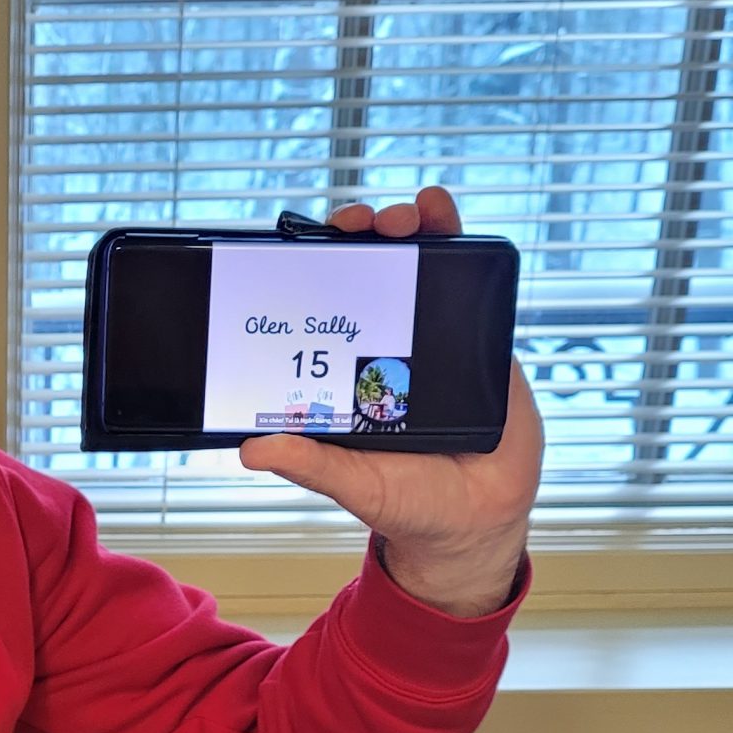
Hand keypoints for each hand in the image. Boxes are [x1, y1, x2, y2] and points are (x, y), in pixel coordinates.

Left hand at [239, 185, 543, 615]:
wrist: (477, 520)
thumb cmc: (407, 502)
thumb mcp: (352, 483)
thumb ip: (311, 463)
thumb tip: (252, 448)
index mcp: (349, 372)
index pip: (324, 308)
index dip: (312, 272)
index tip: (300, 246)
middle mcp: (388, 346)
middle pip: (370, 274)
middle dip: (360, 236)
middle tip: (352, 226)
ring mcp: (435, 337)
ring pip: (419, 265)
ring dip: (408, 226)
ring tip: (401, 215)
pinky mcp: (480, 338)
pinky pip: (471, 281)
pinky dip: (458, 238)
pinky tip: (443, 212)